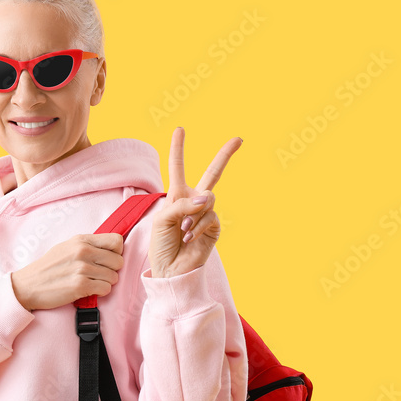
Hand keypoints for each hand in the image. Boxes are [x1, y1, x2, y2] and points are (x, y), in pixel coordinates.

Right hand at [11, 233, 124, 310]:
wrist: (28, 285)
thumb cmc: (48, 267)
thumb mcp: (67, 247)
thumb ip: (88, 245)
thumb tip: (111, 248)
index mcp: (81, 240)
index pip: (116, 241)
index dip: (117, 252)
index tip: (108, 259)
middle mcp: (83, 252)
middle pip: (118, 261)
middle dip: (112, 270)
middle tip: (99, 274)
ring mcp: (82, 269)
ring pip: (113, 277)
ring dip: (105, 282)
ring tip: (91, 282)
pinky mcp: (81, 286)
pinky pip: (106, 289)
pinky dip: (100, 292)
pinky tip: (89, 290)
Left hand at [148, 127, 241, 278]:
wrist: (171, 270)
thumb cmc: (161, 245)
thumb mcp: (162, 219)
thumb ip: (182, 204)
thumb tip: (208, 198)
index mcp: (177, 195)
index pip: (177, 168)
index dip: (178, 149)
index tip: (180, 129)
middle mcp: (193, 201)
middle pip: (213, 173)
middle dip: (225, 155)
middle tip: (239, 139)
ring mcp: (206, 213)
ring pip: (208, 199)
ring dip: (193, 214)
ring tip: (183, 231)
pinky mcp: (214, 227)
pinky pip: (210, 216)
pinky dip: (198, 226)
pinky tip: (190, 238)